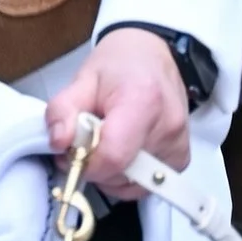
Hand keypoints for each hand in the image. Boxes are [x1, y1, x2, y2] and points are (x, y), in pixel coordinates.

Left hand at [45, 27, 189, 191]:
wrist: (152, 55)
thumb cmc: (119, 65)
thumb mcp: (82, 79)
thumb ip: (63, 110)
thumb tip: (59, 143)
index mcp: (143, 102)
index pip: (113, 157)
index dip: (86, 162)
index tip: (73, 150)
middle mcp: (167, 127)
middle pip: (122, 174)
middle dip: (95, 167)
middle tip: (87, 142)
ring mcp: (178, 145)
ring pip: (133, 185)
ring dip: (111, 174)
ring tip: (106, 143)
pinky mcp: (181, 158)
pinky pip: (147, 185)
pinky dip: (128, 177)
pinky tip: (123, 152)